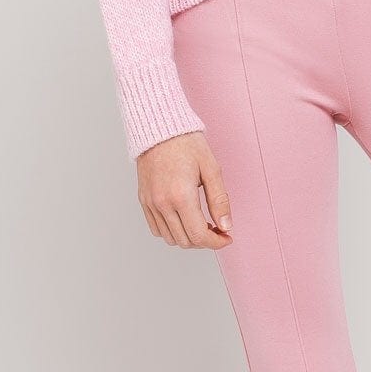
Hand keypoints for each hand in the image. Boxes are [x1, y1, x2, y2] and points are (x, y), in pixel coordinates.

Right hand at [135, 131, 233, 248]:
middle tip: (218, 229)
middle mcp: (162, 203)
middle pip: (185, 241)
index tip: (227, 238)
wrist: (160, 129)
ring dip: (189, 237)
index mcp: (181, 196)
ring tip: (202, 224)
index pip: (199, 235)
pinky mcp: (144, 201)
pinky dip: (172, 231)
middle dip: (205, 241)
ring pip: (170, 238)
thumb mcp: (212, 169)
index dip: (216, 242)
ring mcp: (150, 203)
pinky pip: (157, 229)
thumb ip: (220, 201)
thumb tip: (226, 226)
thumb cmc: (187, 144)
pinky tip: (185, 220)